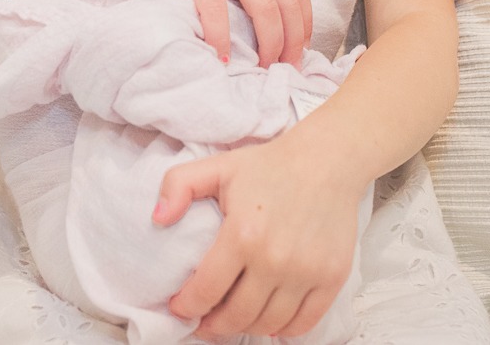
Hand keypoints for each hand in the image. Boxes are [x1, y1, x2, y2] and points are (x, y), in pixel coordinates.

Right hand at [133, 0, 310, 65]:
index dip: (306, 25)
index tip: (301, 51)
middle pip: (287, 6)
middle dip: (292, 43)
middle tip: (287, 68)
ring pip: (264, 10)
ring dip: (269, 45)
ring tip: (263, 67)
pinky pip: (217, 11)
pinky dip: (222, 37)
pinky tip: (222, 57)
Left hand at [152, 136, 365, 337]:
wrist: (327, 161)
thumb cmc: (270, 166)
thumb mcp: (217, 166)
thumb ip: (178, 186)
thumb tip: (158, 218)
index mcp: (242, 234)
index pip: (205, 291)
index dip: (187, 307)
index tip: (180, 307)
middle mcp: (275, 259)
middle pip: (236, 316)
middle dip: (213, 325)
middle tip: (204, 322)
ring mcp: (306, 271)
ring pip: (268, 324)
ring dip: (246, 328)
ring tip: (233, 318)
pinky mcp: (332, 277)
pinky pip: (305, 323)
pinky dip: (284, 330)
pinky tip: (269, 320)